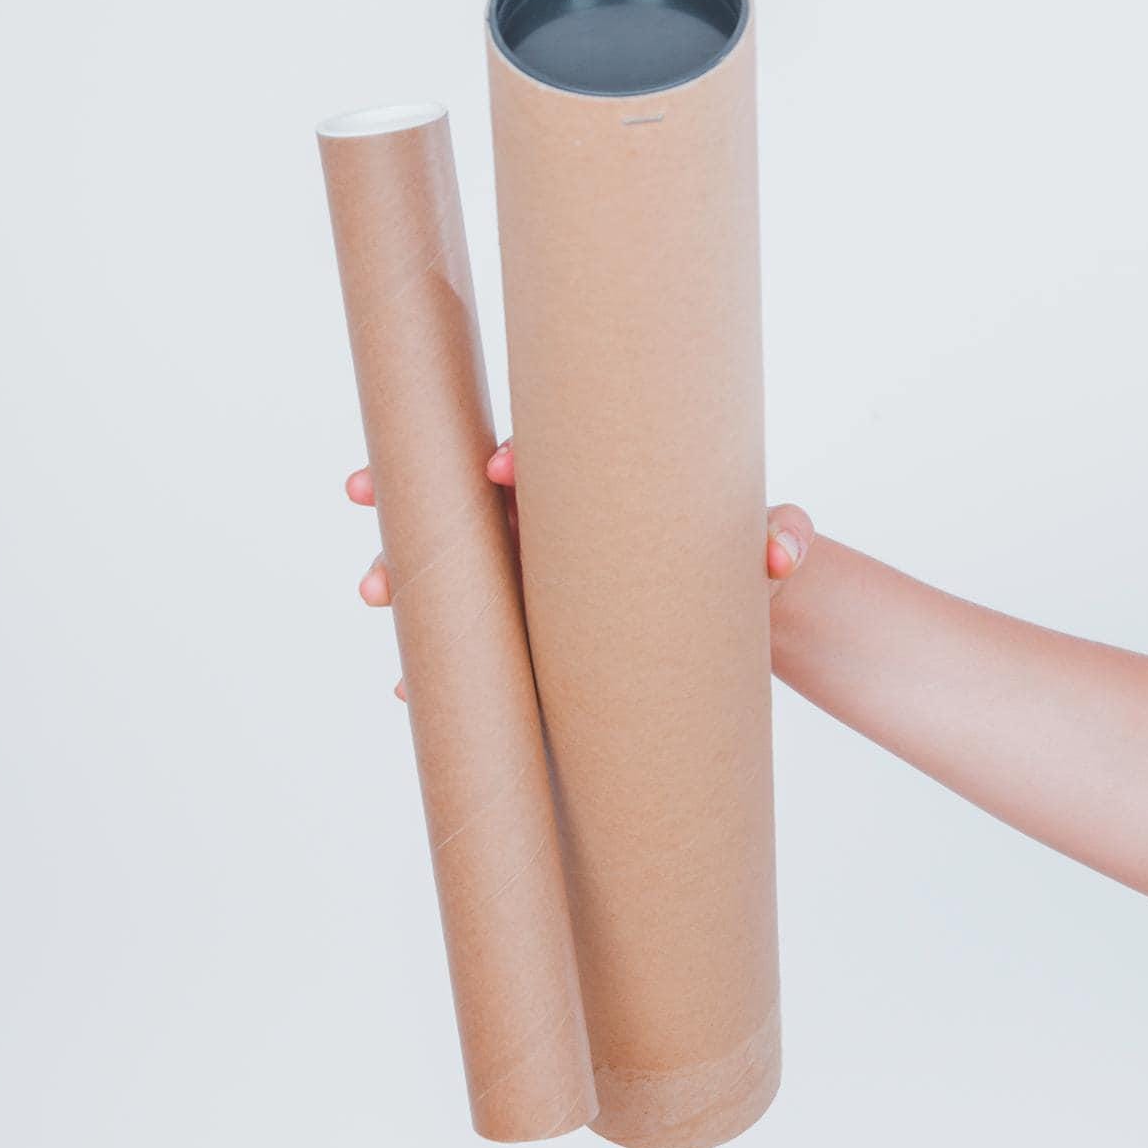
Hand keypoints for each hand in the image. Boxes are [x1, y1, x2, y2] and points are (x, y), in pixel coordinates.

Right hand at [346, 444, 812, 698]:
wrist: (740, 609)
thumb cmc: (747, 555)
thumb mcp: (773, 541)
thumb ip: (783, 535)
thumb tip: (782, 551)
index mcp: (599, 486)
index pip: (547, 458)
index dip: (517, 457)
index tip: (499, 466)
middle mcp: (553, 524)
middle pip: (470, 500)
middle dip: (415, 495)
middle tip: (364, 489)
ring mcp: (536, 578)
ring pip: (456, 569)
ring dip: (405, 573)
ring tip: (371, 589)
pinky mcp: (536, 634)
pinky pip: (477, 644)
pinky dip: (442, 668)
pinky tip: (407, 690)